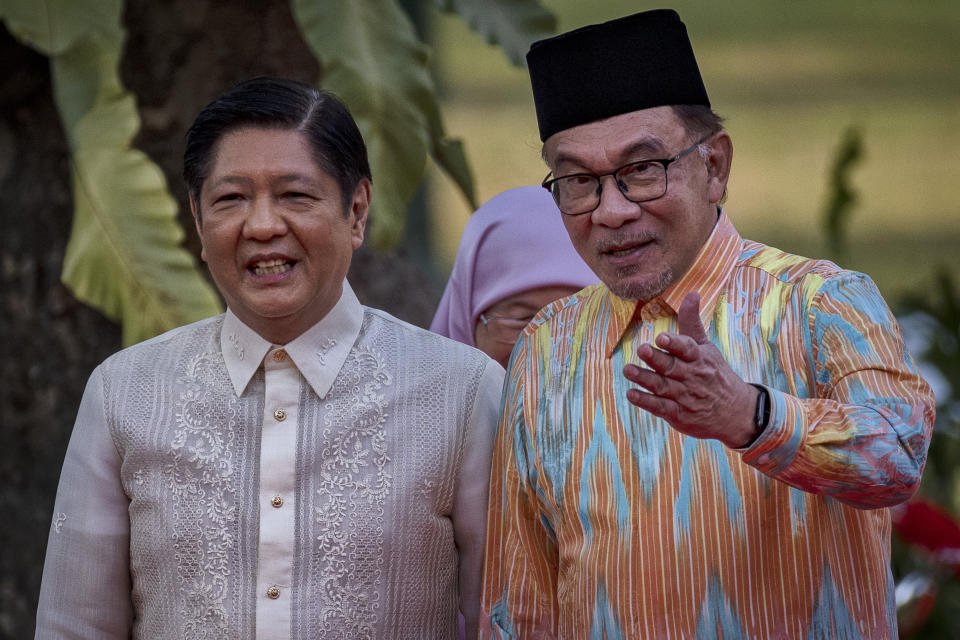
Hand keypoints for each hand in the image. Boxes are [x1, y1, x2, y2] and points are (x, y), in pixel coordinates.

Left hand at [622, 292, 759, 447]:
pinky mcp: (678, 414)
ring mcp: (684, 397)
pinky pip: (660, 407)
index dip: (674, 343)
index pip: (687, 348)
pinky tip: (631, 394)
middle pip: (671, 367)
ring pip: (662, 386)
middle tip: (641, 349)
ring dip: (644, 378)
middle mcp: (691, 377)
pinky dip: (646, 401)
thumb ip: (692, 322)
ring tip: (627, 370)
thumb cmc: (715, 373)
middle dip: (656, 359)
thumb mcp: (706, 346)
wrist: (735, 412)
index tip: (661, 337)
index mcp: (699, 358)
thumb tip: (692, 293)